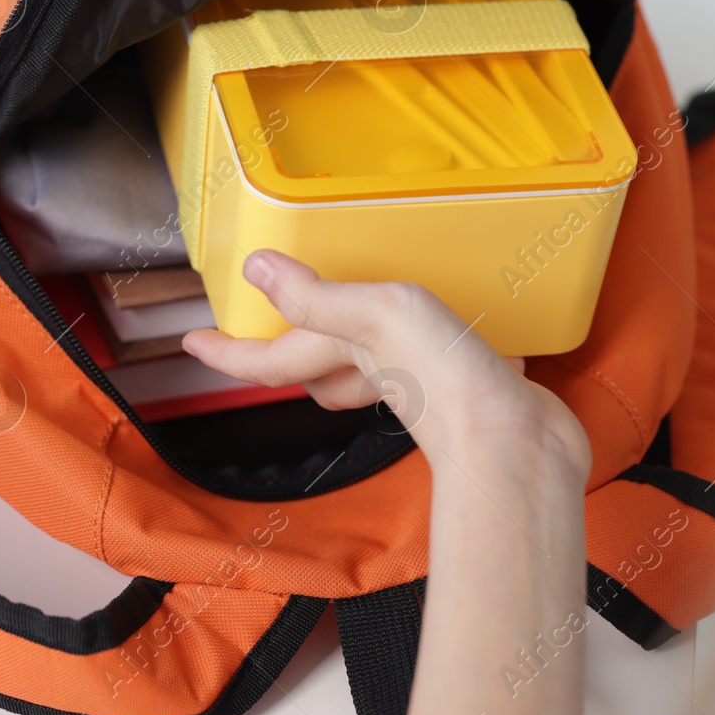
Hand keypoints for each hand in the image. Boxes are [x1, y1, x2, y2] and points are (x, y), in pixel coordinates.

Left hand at [181, 249, 589, 480]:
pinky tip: (449, 313)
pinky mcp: (463, 382)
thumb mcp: (375, 319)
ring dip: (352, 338)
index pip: (267, 357)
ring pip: (366, 361)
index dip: (228, 350)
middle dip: (288, 344)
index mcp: (343, 357)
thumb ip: (318, 297)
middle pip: (313, 362)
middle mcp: (373, 374)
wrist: (522, 443)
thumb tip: (255, 270)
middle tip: (271, 315)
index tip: (192, 341)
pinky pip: (428, 357)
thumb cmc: (446, 381)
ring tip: (349, 303)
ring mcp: (419, 382)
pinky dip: (426, 336)